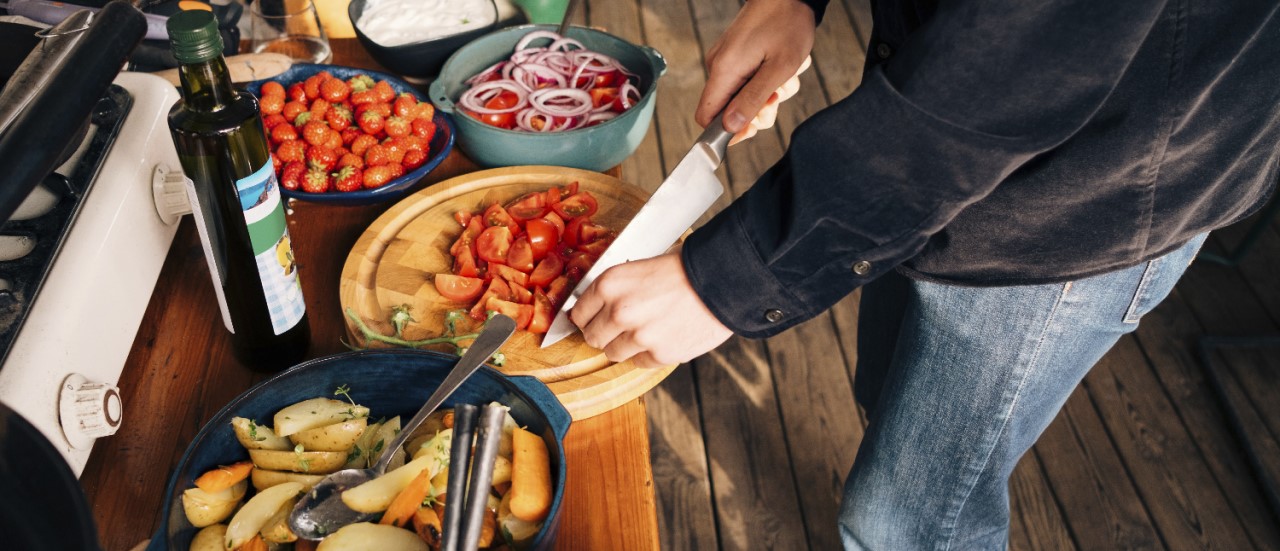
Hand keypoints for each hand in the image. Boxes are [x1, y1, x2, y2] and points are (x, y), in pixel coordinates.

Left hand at [570, 252, 731, 367]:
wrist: (722, 281)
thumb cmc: (685, 269)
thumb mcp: (640, 266)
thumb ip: (617, 288)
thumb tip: (598, 306)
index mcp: (610, 284)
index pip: (578, 313)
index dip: (586, 317)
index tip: (592, 320)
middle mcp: (619, 312)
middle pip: (592, 337)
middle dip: (604, 333)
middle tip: (620, 327)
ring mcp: (639, 336)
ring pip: (613, 354)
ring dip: (625, 346)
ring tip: (644, 331)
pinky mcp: (659, 354)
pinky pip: (640, 362)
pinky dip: (648, 354)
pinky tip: (662, 337)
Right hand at [697, 0, 816, 135]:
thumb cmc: (787, 24)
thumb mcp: (778, 68)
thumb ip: (752, 100)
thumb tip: (731, 127)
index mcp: (724, 70)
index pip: (706, 117)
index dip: (724, 132)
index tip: (751, 129)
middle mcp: (719, 66)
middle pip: (728, 111)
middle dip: (757, 111)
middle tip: (777, 97)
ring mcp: (727, 61)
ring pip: (743, 97)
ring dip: (768, 95)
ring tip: (786, 76)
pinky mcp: (736, 56)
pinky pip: (748, 82)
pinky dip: (767, 81)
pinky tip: (781, 68)